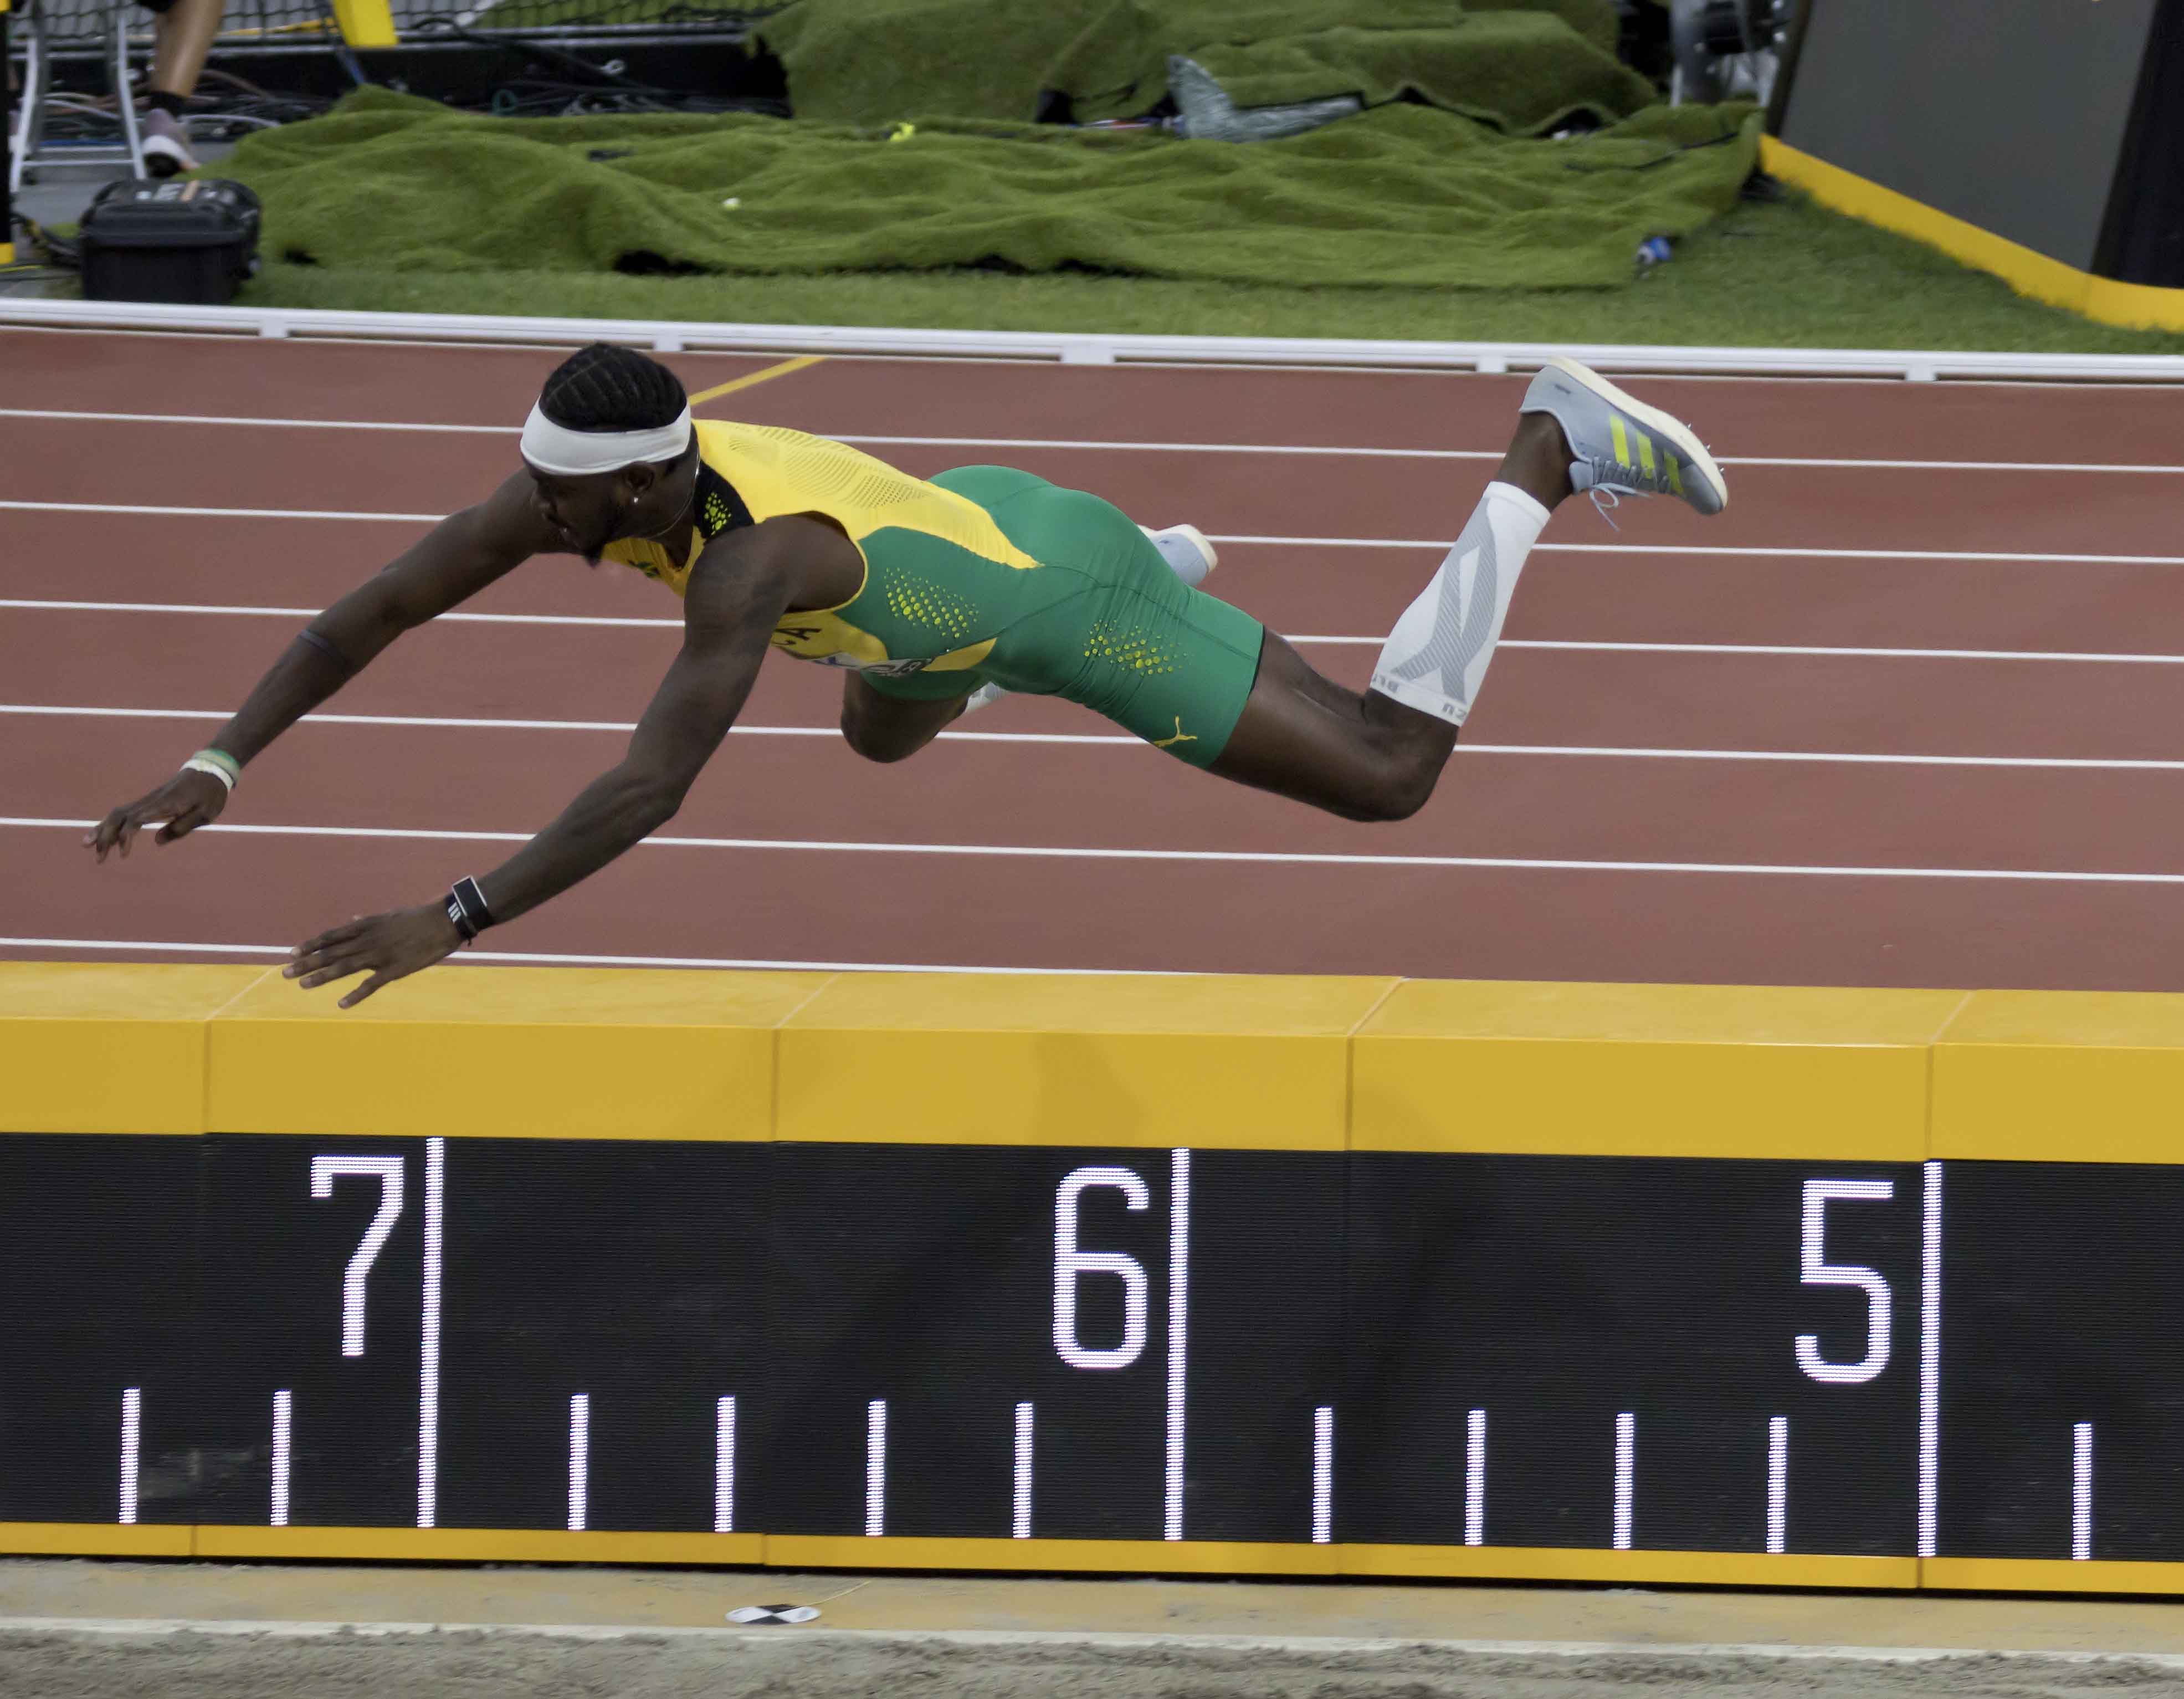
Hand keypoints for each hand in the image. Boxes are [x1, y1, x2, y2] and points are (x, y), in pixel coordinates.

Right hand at [86, 768, 230, 862]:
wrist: (209, 771)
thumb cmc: (210, 794)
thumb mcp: (205, 814)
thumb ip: (181, 827)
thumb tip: (156, 841)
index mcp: (164, 805)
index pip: (135, 820)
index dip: (125, 836)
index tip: (123, 854)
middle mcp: (151, 801)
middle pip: (119, 817)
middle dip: (105, 836)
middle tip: (98, 858)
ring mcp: (148, 801)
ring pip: (118, 814)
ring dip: (103, 830)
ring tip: (89, 847)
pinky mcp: (148, 802)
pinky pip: (125, 813)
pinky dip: (112, 824)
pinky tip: (105, 837)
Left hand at [285, 902, 462, 1007]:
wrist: (445, 920)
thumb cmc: (418, 917)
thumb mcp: (389, 915)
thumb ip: (368, 920)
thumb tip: (352, 918)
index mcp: (366, 925)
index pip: (331, 936)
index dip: (310, 945)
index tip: (292, 953)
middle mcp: (368, 939)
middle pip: (330, 952)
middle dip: (306, 963)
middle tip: (285, 973)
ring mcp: (380, 954)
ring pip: (344, 967)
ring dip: (321, 976)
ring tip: (303, 985)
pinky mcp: (395, 969)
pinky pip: (371, 984)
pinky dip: (356, 995)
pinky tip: (341, 1004)